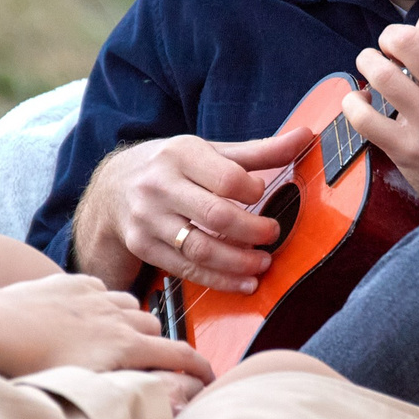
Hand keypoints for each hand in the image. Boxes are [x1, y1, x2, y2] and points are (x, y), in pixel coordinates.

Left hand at [0, 273, 214, 383]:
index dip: (200, 368)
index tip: (211, 378)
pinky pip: (100, 289)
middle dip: (158, 344)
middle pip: (155, 327)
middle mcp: (115, 317)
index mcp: (123, 347)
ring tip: (116, 340)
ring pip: (130, 305)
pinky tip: (87, 317)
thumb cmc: (26, 369)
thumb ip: (126, 398)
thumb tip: (166, 408)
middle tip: (149, 363)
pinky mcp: (68, 283)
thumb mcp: (82, 393)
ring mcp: (92, 297)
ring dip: (131, 322)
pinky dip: (103, 303)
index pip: (178, 355)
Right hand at [72, 124, 314, 293]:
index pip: (226, 178)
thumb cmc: (173, 166)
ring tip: (263, 263)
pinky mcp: (143, 246)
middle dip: (252, 231)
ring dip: (239, 262)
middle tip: (273, 234)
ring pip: (201, 249)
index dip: (252, 190)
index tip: (263, 193)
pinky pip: (186, 269)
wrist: (113, 187)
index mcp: (180, 154)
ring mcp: (148, 219)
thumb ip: (259, 151)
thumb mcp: (209, 151)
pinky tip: (244, 282)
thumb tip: (306, 136)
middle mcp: (159, 186)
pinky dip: (219, 279)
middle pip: (216, 216)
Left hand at [341, 0, 418, 230]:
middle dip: (386, 39)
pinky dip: (353, 104)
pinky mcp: (408, 151)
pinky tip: (358, 103)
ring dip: (366, 64)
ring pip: (380, 75)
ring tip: (370, 68)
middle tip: (385, 49)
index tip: (416, 37)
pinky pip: (364, 118)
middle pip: (404, 42)